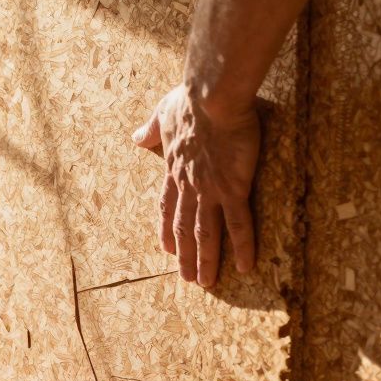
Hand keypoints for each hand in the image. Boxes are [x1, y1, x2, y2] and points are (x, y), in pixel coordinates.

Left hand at [132, 84, 258, 286]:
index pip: (167, 207)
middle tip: (187, 279)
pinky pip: (238, 224)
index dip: (166, 229)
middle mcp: (188, 186)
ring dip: (206, 260)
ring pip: (206, 234)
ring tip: (207, 283)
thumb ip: (150, 130)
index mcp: (174, 170)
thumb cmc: (189, 100)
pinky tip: (245, 266)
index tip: (165, 248)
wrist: (210, 97)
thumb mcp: (162, 114)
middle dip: (184, 255)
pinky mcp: (233, 188)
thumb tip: (136, 136)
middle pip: (184, 228)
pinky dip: (241, 247)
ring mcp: (210, 190)